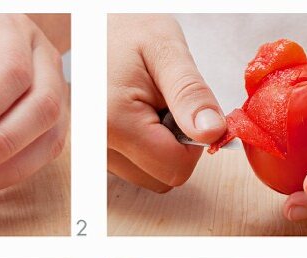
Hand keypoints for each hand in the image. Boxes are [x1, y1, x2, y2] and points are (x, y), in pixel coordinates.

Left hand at [0, 14, 68, 196]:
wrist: (3, 27)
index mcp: (10, 34)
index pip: (10, 70)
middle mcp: (42, 60)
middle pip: (41, 107)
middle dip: (0, 144)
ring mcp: (55, 89)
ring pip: (50, 134)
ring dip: (10, 165)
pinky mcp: (54, 118)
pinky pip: (46, 150)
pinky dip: (16, 172)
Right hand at [107, 14, 224, 191]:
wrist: (94, 30)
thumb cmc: (128, 32)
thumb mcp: (167, 51)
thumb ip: (191, 94)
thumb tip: (212, 133)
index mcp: (113, 122)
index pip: (174, 166)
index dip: (194, 143)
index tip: (188, 110)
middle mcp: (97, 147)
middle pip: (162, 178)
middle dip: (177, 147)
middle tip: (166, 104)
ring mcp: (94, 155)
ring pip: (149, 177)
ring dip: (161, 148)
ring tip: (149, 107)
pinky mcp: (97, 155)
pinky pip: (135, 169)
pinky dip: (146, 148)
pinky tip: (138, 117)